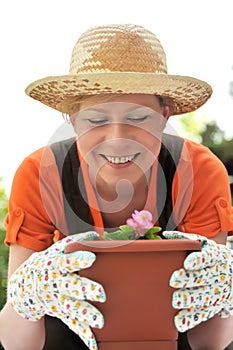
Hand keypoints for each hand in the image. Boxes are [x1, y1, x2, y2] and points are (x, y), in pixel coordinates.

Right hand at [8, 231, 105, 349]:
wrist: (24, 286)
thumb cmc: (47, 263)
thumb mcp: (56, 250)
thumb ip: (75, 243)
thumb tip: (95, 235)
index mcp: (55, 265)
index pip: (66, 261)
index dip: (77, 259)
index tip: (91, 258)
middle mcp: (56, 283)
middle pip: (71, 286)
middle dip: (85, 290)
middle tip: (101, 293)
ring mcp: (57, 300)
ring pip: (72, 307)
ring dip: (86, 314)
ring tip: (100, 321)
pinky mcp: (61, 313)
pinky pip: (72, 324)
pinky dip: (83, 334)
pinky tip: (94, 344)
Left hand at [163, 231, 232, 331]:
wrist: (232, 275)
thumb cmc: (211, 256)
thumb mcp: (204, 244)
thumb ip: (186, 239)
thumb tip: (165, 235)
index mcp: (215, 257)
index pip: (208, 258)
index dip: (198, 260)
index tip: (187, 263)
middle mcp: (217, 275)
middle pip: (203, 278)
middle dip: (188, 279)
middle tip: (173, 280)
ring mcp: (216, 292)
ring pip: (203, 297)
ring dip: (189, 299)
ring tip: (176, 300)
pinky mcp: (213, 306)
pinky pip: (203, 314)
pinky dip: (191, 319)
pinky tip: (179, 322)